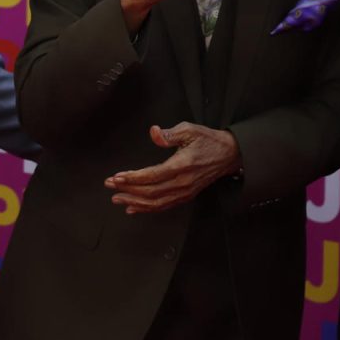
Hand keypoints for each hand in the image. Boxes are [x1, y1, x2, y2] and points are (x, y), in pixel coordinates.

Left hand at [105, 123, 240, 213]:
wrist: (229, 154)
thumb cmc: (208, 141)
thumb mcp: (190, 130)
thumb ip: (170, 134)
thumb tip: (154, 132)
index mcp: (182, 165)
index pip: (152, 176)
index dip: (133, 178)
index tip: (117, 177)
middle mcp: (183, 182)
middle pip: (151, 192)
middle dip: (127, 190)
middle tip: (110, 185)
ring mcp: (185, 192)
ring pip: (156, 203)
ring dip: (134, 202)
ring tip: (117, 199)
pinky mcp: (186, 196)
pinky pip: (164, 206)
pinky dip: (147, 209)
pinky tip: (133, 208)